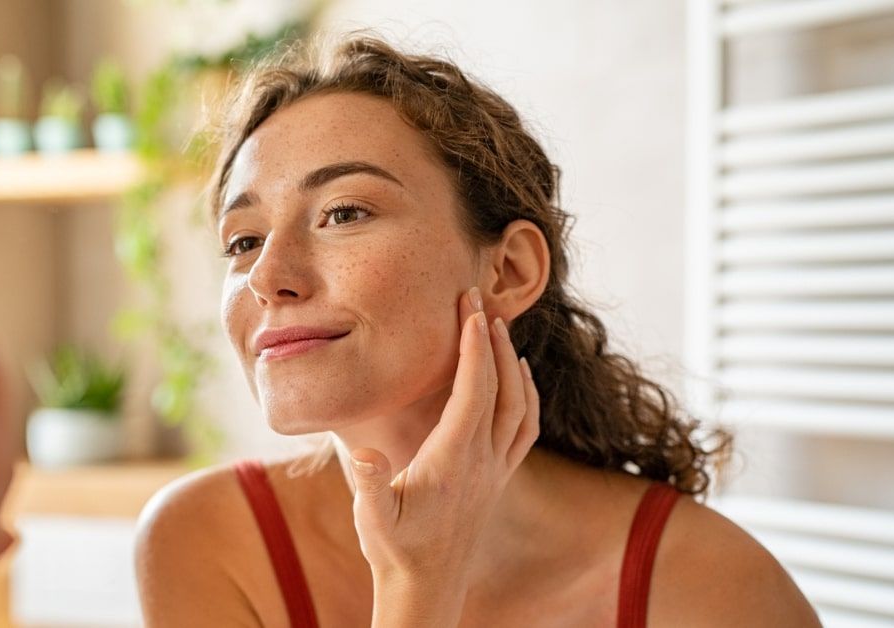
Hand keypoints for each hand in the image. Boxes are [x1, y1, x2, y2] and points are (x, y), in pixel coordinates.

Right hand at [349, 287, 539, 626]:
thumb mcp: (373, 519)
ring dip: (513, 364)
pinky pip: (525, 429)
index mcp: (454, 459)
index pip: (473, 390)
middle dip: (493, 340)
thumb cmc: (395, 549)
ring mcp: (496, 470)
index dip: (474, 345)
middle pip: (502, 388)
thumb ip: (371, 485)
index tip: (469, 307)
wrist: (427, 588)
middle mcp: (483, 461)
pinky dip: (527, 396)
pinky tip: (520, 380)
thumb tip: (366, 453)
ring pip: (520, 406)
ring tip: (499, 329)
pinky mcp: (498, 480)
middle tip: (479, 300)